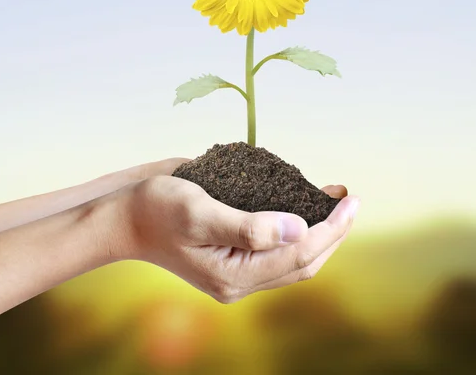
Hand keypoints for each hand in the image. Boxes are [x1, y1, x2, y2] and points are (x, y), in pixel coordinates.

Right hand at [111, 176, 356, 302]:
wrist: (125, 215)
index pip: (298, 256)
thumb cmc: (156, 211)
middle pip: (301, 261)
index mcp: (233, 276)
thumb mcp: (200, 214)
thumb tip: (300, 228)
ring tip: (334, 199)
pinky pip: (274, 245)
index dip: (330, 229)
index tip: (350, 202)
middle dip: (331, 231)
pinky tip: (301, 203)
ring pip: (291, 256)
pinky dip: (294, 226)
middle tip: (350, 200)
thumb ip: (250, 226)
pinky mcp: (231, 249)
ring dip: (317, 230)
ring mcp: (236, 265)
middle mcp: (239, 277)